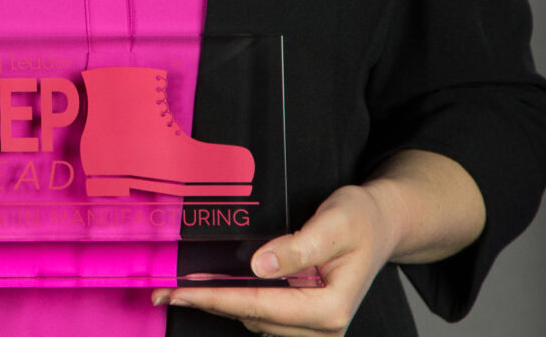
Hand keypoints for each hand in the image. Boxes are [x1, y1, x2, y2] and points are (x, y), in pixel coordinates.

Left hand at [149, 183, 396, 335]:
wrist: (381, 225)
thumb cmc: (361, 219)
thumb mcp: (334, 222)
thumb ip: (299, 246)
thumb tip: (260, 266)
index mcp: (330, 308)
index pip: (261, 304)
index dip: (216, 298)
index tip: (181, 291)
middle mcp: (324, 327)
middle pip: (253, 317)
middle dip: (209, 303)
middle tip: (164, 293)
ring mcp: (316, 328)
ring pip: (255, 321)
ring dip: (219, 305)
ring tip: (182, 289)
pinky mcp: (306, 321)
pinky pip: (264, 317)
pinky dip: (237, 303)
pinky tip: (214, 289)